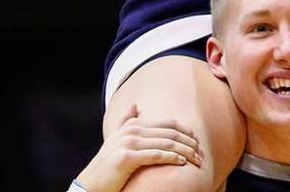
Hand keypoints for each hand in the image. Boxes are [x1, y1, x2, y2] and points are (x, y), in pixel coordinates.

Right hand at [74, 105, 202, 191]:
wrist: (89, 185)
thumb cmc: (106, 165)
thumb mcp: (115, 140)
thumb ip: (125, 122)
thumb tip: (134, 106)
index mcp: (132, 124)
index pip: (167, 123)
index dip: (185, 130)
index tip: (196, 140)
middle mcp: (131, 130)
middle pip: (170, 133)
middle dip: (189, 141)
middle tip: (200, 151)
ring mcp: (128, 143)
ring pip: (167, 144)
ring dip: (185, 151)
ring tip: (196, 159)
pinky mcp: (127, 157)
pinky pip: (157, 155)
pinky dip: (173, 158)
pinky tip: (183, 162)